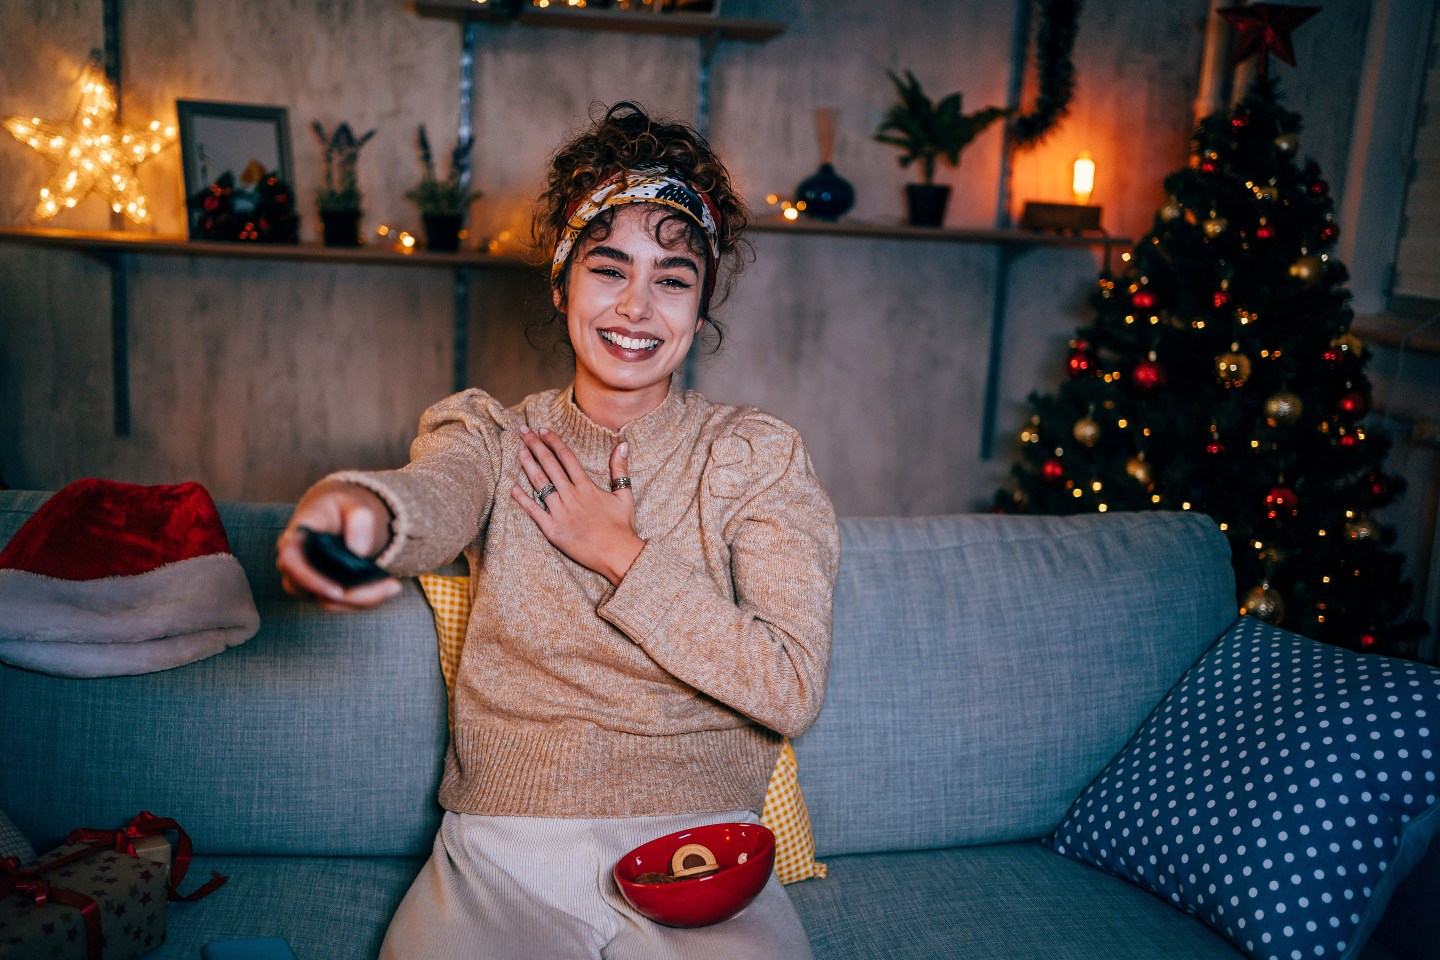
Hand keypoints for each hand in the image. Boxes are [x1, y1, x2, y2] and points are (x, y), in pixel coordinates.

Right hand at [276, 480, 402, 610]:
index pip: (290, 560)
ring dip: (362, 600)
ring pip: (327, 601)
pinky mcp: (321, 589)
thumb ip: (359, 519)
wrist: (340, 514)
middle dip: (353, 596)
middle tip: (392, 586)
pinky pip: (339, 602)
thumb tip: (359, 551)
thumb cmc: (343, 507)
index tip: (338, 591)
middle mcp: (295, 561)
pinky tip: (389, 587)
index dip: (309, 579)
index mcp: (297, 535)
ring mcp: (305, 578)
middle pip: (313, 590)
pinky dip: (364, 599)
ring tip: (394, 586)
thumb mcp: (354, 503)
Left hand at [510, 426, 644, 585]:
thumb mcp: (625, 495)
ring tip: (518, 450)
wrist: (618, 555)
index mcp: (586, 486)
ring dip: (527, 465)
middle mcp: (571, 496)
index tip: (542, 429)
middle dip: (535, 445)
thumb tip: (622, 445)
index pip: (566, 457)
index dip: (553, 441)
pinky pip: (534, 511)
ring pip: (540, 483)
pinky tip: (513, 486)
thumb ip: (620, 469)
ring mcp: (560, 513)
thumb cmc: (622, 527)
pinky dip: (522, 498)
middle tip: (523, 431)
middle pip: (549, 465)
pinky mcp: (553, 530)